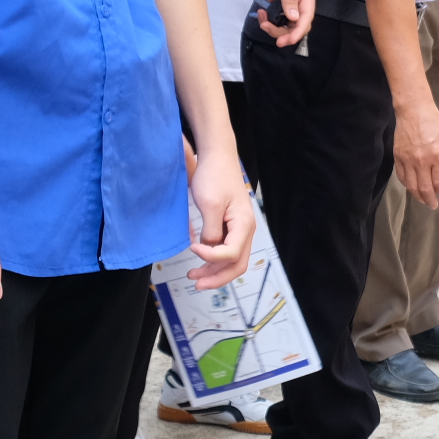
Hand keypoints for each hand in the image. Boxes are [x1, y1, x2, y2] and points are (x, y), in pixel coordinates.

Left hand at [185, 150, 256, 288]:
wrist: (217, 156)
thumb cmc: (214, 176)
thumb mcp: (209, 205)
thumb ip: (211, 232)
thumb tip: (208, 249)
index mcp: (244, 225)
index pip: (231, 254)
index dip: (210, 258)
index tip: (192, 248)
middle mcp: (246, 229)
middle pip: (236, 264)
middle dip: (216, 277)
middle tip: (195, 282)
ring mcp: (240, 228)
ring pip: (232, 259)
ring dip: (214, 270)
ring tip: (194, 275)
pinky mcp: (231, 225)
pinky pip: (227, 249)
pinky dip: (214, 258)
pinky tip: (200, 257)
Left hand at [252, 0, 314, 48]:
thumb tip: (294, 18)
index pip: (307, 17)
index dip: (299, 30)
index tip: (289, 40)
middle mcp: (300, 1)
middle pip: (297, 25)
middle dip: (286, 33)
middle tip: (274, 38)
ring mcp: (289, 4)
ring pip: (286, 25)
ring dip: (275, 28)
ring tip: (263, 22)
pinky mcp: (278, 4)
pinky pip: (276, 19)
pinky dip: (268, 21)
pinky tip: (261, 14)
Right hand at [393, 96, 438, 207]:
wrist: (413, 111)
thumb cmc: (433, 124)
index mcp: (437, 156)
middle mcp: (422, 161)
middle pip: (425, 188)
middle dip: (430, 200)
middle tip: (433, 205)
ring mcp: (408, 160)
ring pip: (411, 186)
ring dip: (417, 196)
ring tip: (422, 199)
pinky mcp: (397, 157)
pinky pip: (401, 177)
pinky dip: (407, 185)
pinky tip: (411, 187)